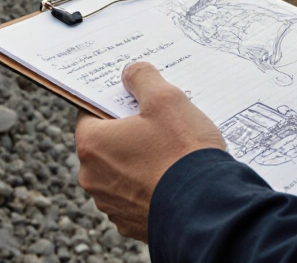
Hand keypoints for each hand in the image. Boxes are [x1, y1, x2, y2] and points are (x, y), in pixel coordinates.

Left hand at [75, 62, 226, 240]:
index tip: (133, 99)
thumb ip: (143, 78)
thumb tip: (131, 73)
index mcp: (91, 144)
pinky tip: (172, 178)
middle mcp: (92, 178)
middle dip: (128, 132)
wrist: (206, 208)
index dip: (113, 102)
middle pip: (106, 143)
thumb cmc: (183, 151)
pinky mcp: (131, 224)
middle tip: (158, 123)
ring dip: (139, 160)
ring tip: (170, 152)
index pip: (89, 112)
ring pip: (121, 172)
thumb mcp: (166, 99)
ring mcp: (111, 204)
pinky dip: (149, 186)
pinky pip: (136, 196)